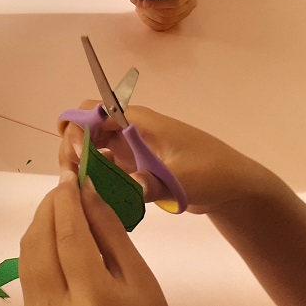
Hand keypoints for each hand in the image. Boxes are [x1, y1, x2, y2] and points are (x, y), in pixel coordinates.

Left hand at [20, 171, 167, 305]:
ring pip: (27, 256)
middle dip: (50, 207)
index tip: (71, 175)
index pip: (70, 237)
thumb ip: (112, 234)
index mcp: (94, 297)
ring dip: (40, 223)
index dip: (67, 200)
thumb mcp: (140, 279)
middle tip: (65, 185)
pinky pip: (27, 271)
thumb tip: (88, 191)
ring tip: (60, 204)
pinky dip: (36, 245)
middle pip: (41, 243)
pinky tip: (52, 233)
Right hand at [56, 103, 267, 216]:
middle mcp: (127, 129)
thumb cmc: (212, 172)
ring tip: (80, 190)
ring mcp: (129, 146)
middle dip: (72, 148)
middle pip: (84, 127)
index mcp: (137, 120)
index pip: (90, 109)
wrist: (233, 186)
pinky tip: (96, 195)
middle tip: (73, 179)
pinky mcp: (133, 164)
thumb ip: (154, 183)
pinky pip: (104, 165)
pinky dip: (94, 176)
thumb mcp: (183, 178)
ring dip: (80, 163)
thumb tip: (130, 188)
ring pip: (90, 146)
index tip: (78, 157)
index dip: (77, 128)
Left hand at [131, 0, 195, 30]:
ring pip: (165, 21)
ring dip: (148, 14)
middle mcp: (189, 4)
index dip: (159, 3)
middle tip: (135, 0)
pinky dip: (149, 20)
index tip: (143, 2)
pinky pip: (162, 26)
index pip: (176, 1)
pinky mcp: (175, 19)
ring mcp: (183, 13)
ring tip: (137, 3)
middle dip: (150, 9)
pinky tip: (142, 11)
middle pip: (169, 13)